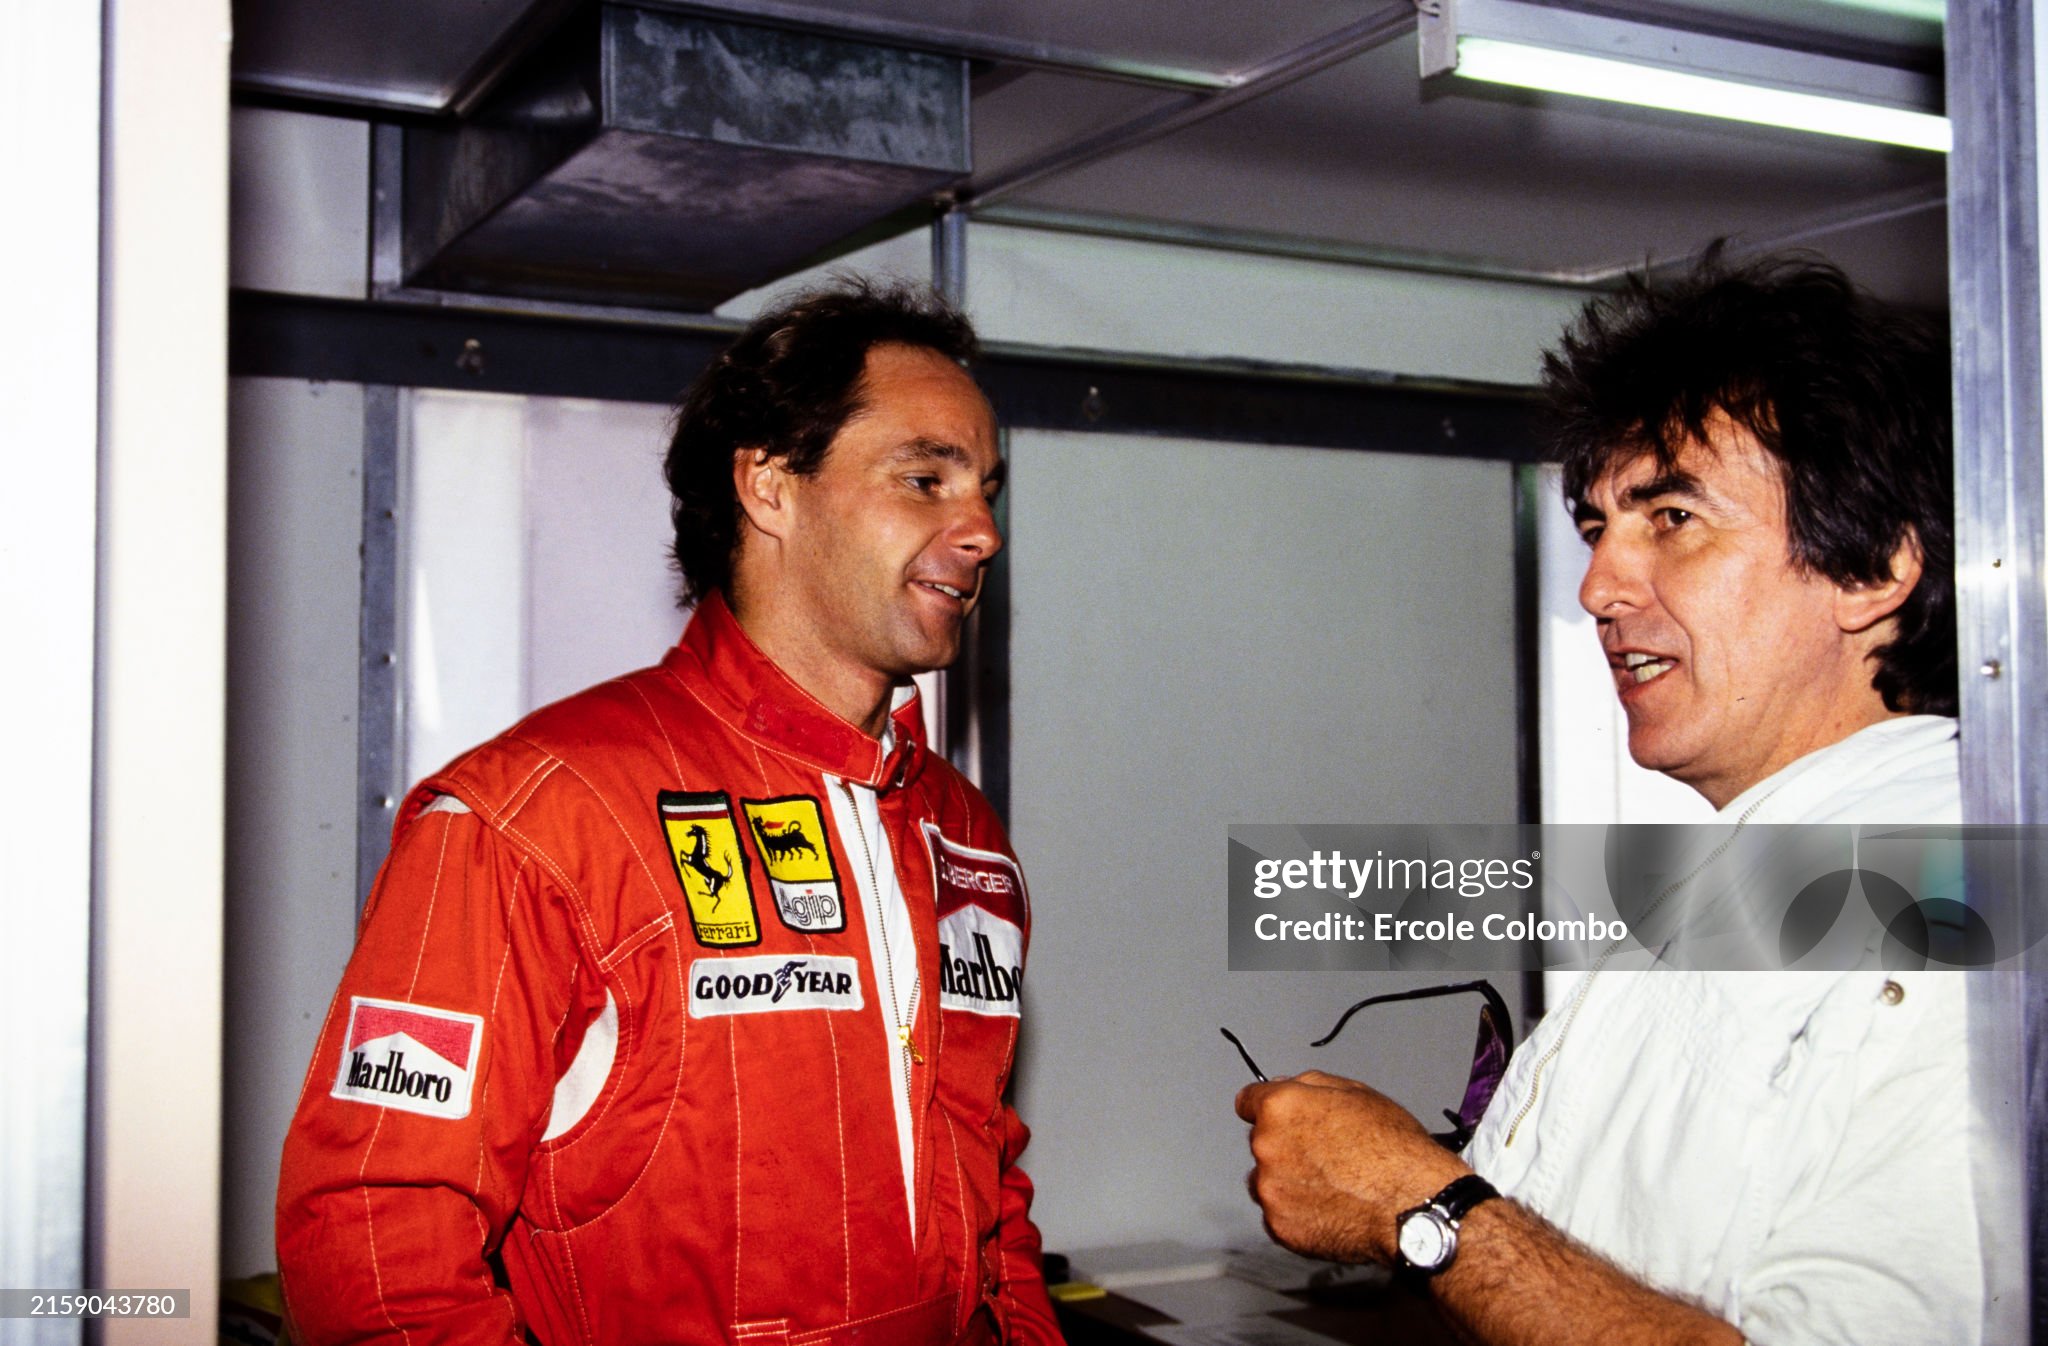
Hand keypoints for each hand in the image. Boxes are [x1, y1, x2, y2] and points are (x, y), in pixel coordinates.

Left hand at [1234, 1070, 1468, 1263]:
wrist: (1413, 1206)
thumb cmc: (1394, 1151)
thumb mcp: (1358, 1093)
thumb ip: (1310, 1085)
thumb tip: (1287, 1085)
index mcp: (1281, 1108)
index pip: (1248, 1101)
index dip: (1266, 1108)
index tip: (1275, 1118)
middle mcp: (1267, 1147)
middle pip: (1262, 1142)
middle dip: (1285, 1146)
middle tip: (1325, 1156)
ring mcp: (1270, 1190)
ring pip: (1267, 1181)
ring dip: (1288, 1182)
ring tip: (1331, 1186)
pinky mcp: (1279, 1227)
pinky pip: (1279, 1216)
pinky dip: (1297, 1215)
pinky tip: (1329, 1209)